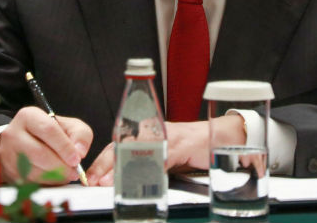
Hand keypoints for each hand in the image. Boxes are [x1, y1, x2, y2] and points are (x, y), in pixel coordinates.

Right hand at [0, 106, 91, 184]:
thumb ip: (80, 135)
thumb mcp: (69, 126)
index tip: (77, 159)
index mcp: (29, 116)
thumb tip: (79, 152)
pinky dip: (46, 183)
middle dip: (61, 166)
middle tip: (74, 172)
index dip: (65, 147)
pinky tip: (54, 178)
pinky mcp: (8, 172)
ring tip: (66, 174)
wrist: (25, 142)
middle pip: (39, 153)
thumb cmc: (50, 134)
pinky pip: (29, 182)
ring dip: (54, 177)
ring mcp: (8, 154)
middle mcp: (13, 133)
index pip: (48, 130)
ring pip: (34, 170)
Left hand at [85, 115, 244, 185]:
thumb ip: (150, 168)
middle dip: (108, 164)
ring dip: (124, 167)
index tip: (92, 178)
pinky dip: (152, 167)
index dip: (103, 162)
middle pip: (124, 146)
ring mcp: (169, 136)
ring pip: (140, 150)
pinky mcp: (184, 143)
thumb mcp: (168, 159)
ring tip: (111, 182)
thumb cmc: (196, 147)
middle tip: (96, 181)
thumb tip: (127, 184)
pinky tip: (144, 178)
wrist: (224, 136)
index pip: (119, 146)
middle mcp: (155, 132)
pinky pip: (164, 156)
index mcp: (148, 135)